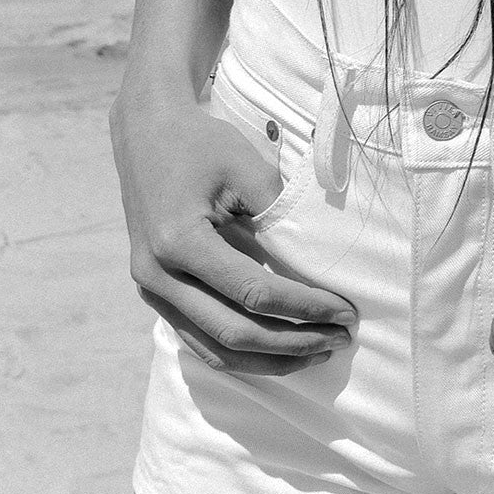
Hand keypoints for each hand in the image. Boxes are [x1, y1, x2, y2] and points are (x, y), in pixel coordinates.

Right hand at [111, 88, 356, 373]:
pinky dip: (241, 354)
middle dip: (294, 342)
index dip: (305, 308)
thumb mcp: (247, 169)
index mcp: (179, 241)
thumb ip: (281, 220)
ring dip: (270, 360)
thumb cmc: (202, 145)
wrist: (147, 134)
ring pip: (215, 349)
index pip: (254, 293)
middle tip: (341, 339)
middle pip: (234, 333)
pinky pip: (200, 339)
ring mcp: (151, 290)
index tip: (345, 312)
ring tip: (319, 353)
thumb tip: (323, 272)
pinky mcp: (156, 294)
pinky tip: (281, 353)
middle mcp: (157, 274)